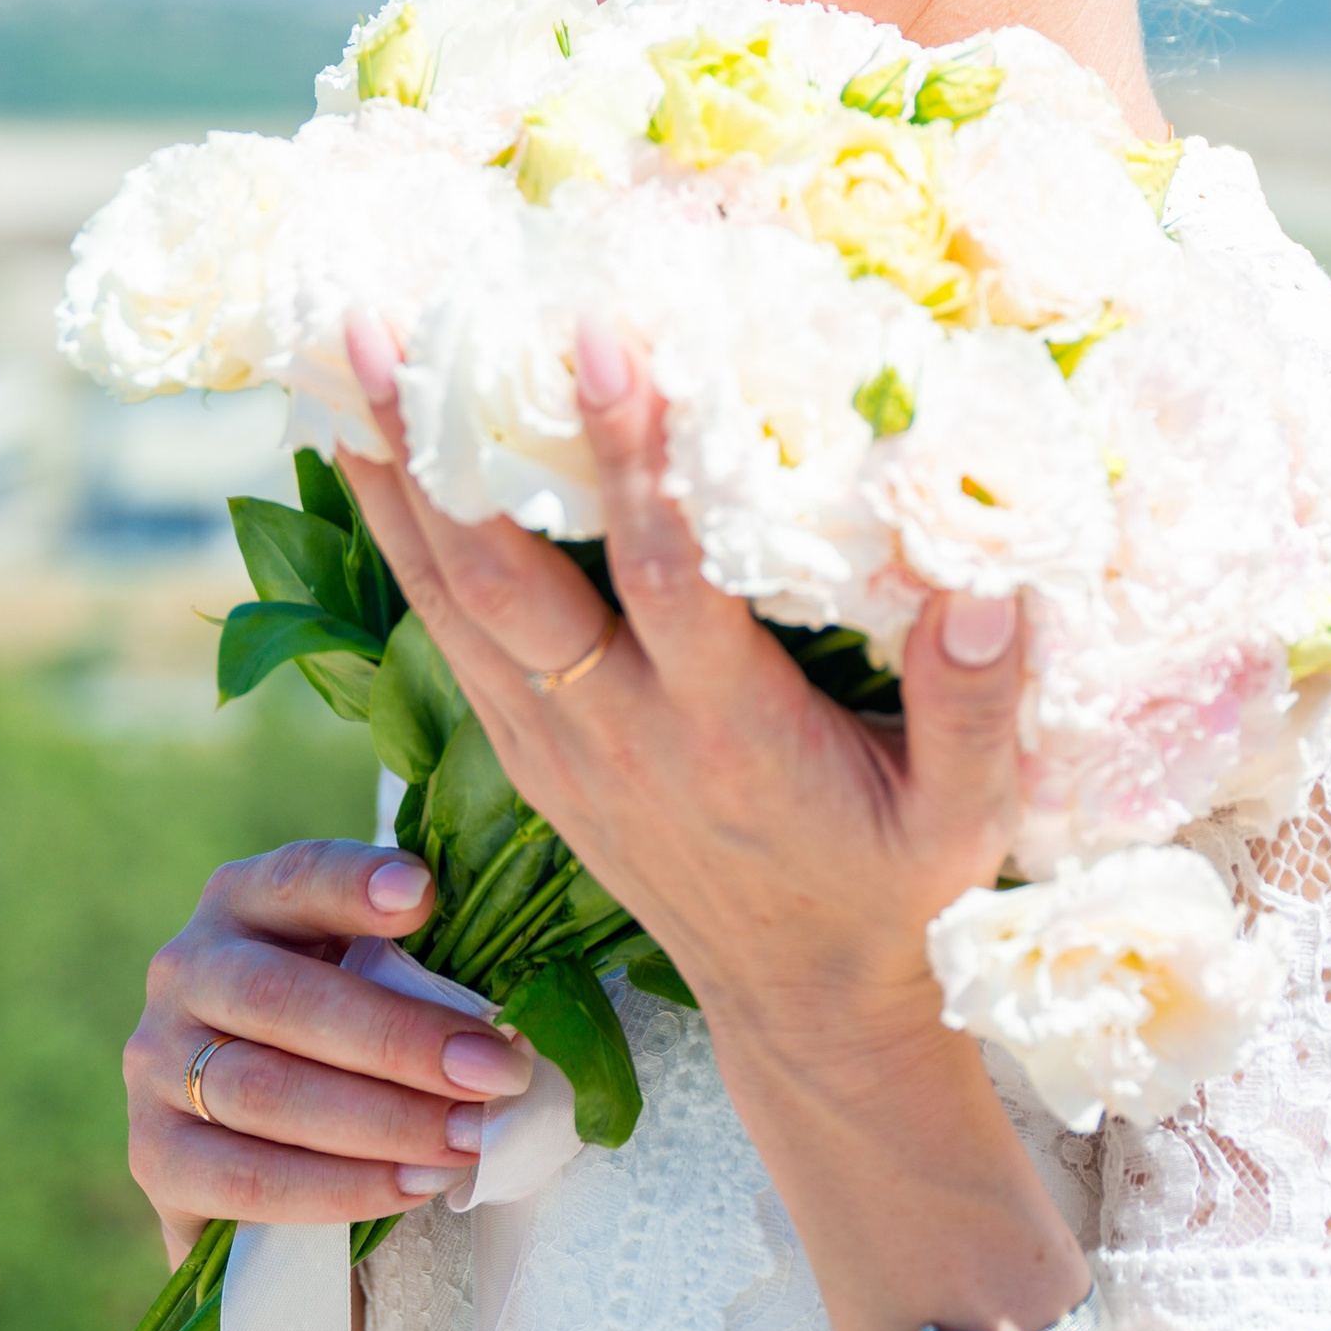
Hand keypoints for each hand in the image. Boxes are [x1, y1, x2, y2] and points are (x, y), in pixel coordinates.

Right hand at [123, 838, 537, 1264]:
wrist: (264, 1144)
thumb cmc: (343, 1039)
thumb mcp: (368, 977)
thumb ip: (412, 967)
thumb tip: (513, 1004)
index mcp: (244, 900)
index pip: (297, 878)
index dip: (356, 884)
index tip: (425, 893)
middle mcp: (185, 968)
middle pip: (283, 997)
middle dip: (399, 1039)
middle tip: (495, 1071)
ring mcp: (155, 1062)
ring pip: (264, 1090)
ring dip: (380, 1121)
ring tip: (468, 1140)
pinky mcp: (152, 1154)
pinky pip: (244, 1177)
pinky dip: (337, 1187)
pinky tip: (411, 1186)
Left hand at [335, 313, 1028, 1052]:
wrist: (803, 1005)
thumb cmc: (893, 890)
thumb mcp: (963, 820)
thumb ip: (976, 703)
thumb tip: (989, 583)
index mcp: (726, 732)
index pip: (663, 576)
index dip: (630, 461)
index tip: (597, 339)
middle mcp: (616, 731)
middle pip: (501, 580)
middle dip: (436, 451)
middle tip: (384, 325)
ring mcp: (553, 742)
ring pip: (443, 597)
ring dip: (386, 475)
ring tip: (341, 351)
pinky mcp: (523, 749)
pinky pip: (441, 630)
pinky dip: (395, 535)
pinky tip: (362, 448)